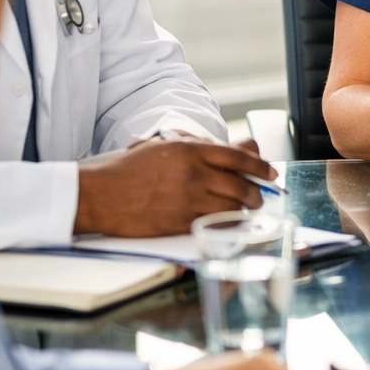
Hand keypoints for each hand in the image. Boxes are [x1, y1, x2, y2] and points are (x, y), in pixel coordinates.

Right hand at [75, 138, 265, 235]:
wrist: (99, 194)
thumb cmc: (128, 168)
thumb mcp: (163, 146)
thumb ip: (199, 148)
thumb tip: (236, 150)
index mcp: (189, 150)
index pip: (238, 157)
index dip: (260, 165)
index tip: (270, 171)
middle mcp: (193, 173)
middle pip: (241, 184)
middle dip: (257, 191)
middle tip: (260, 194)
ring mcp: (187, 199)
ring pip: (233, 205)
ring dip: (245, 208)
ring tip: (247, 208)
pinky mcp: (180, 222)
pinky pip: (216, 223)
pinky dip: (228, 222)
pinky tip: (229, 220)